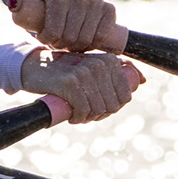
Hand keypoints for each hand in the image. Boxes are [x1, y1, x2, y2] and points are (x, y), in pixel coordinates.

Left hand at [6, 0, 125, 52]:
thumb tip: (14, 5)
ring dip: (76, 46)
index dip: (48, 40)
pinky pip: (101, 37)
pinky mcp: (110, 9)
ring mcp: (96, 2)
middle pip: (70, 37)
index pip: (53, 31)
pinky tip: (84, 40)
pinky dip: (92, 44)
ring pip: (85, 39)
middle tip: (57, 41)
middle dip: (61, 44)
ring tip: (68, 42)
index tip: (45, 37)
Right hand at [17, 47, 141, 123]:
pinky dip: (78, 118)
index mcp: (109, 60)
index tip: (97, 106)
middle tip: (85, 112)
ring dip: (88, 118)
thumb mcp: (92, 65)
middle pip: (113, 105)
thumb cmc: (65, 69)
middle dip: (100, 114)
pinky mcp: (70, 84)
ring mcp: (84, 73)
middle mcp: (99, 64)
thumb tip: (142, 81)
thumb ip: (118, 69)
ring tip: (77, 113)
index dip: (112, 107)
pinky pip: (83, 111)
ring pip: (99, 110)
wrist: (34, 66)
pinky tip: (71, 116)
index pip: (125, 95)